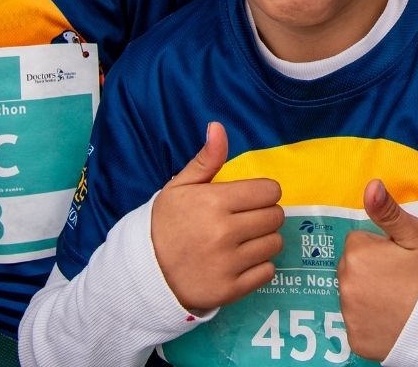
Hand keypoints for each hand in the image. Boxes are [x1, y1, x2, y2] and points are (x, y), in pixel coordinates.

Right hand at [151, 122, 283, 313]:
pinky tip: (241, 261)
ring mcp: (227, 264)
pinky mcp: (229, 290)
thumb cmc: (165, 224)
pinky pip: (267, 273)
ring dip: (264, 240)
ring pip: (274, 244)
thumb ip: (206, 159)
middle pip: (275, 216)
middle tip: (247, 219)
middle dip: (265, 214)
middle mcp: (224, 233)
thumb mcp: (180, 187)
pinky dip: (259, 266)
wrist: (143, 273)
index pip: (270, 191)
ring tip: (244, 240)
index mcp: (215, 202)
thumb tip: (218, 126)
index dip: (264, 193)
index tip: (251, 198)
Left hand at [339, 179, 417, 360]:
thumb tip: (370, 184)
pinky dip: (370, 320)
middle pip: (352, 266)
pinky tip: (392, 319)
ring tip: (399, 298)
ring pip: (353, 293)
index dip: (380, 246)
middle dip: (371, 268)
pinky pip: (357, 322)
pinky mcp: (355, 342)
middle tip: (401, 277)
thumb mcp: (416, 235)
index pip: (358, 240)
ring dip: (368, 293)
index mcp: (357, 254)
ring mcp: (349, 317)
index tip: (400, 257)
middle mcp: (344, 285)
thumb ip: (388, 211)